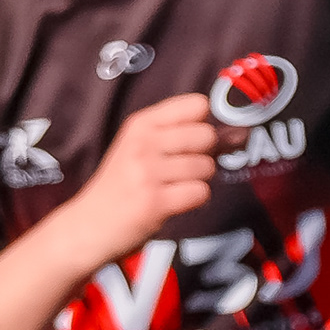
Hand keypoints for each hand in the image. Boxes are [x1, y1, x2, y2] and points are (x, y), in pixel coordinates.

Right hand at [56, 93, 217, 273]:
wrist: (88, 225)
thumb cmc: (122, 187)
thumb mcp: (142, 149)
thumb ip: (185, 136)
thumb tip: (241, 133)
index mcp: (141, 123)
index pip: (197, 104)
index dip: (205, 124)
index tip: (195, 142)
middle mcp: (144, 142)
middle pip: (206, 135)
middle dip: (204, 156)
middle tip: (181, 171)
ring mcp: (148, 171)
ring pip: (206, 167)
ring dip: (197, 181)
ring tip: (172, 188)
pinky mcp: (155, 201)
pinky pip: (200, 193)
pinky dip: (193, 200)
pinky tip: (172, 202)